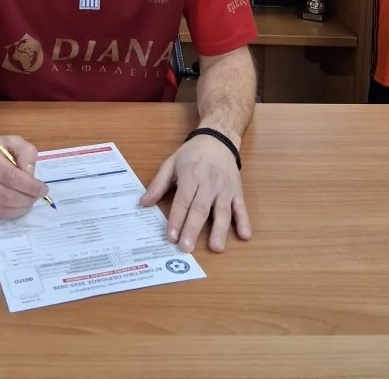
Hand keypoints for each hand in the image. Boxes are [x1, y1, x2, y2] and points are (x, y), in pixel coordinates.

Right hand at [0, 135, 49, 219]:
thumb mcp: (13, 142)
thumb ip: (26, 154)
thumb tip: (30, 175)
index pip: (9, 176)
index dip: (29, 185)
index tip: (43, 189)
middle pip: (5, 196)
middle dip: (26, 199)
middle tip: (37, 197)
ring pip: (0, 209)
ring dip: (20, 208)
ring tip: (29, 201)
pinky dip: (11, 213)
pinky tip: (17, 204)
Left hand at [140, 134, 250, 253]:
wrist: (218, 139)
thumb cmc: (192, 154)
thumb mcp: (171, 163)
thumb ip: (158, 184)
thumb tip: (143, 203)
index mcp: (190, 176)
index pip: (182, 201)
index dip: (176, 219)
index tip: (171, 237)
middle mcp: (208, 183)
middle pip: (200, 209)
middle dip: (193, 229)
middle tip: (187, 248)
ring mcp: (225, 188)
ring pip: (222, 211)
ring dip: (220, 230)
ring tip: (216, 248)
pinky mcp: (237, 191)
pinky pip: (241, 207)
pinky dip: (244, 221)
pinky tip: (245, 235)